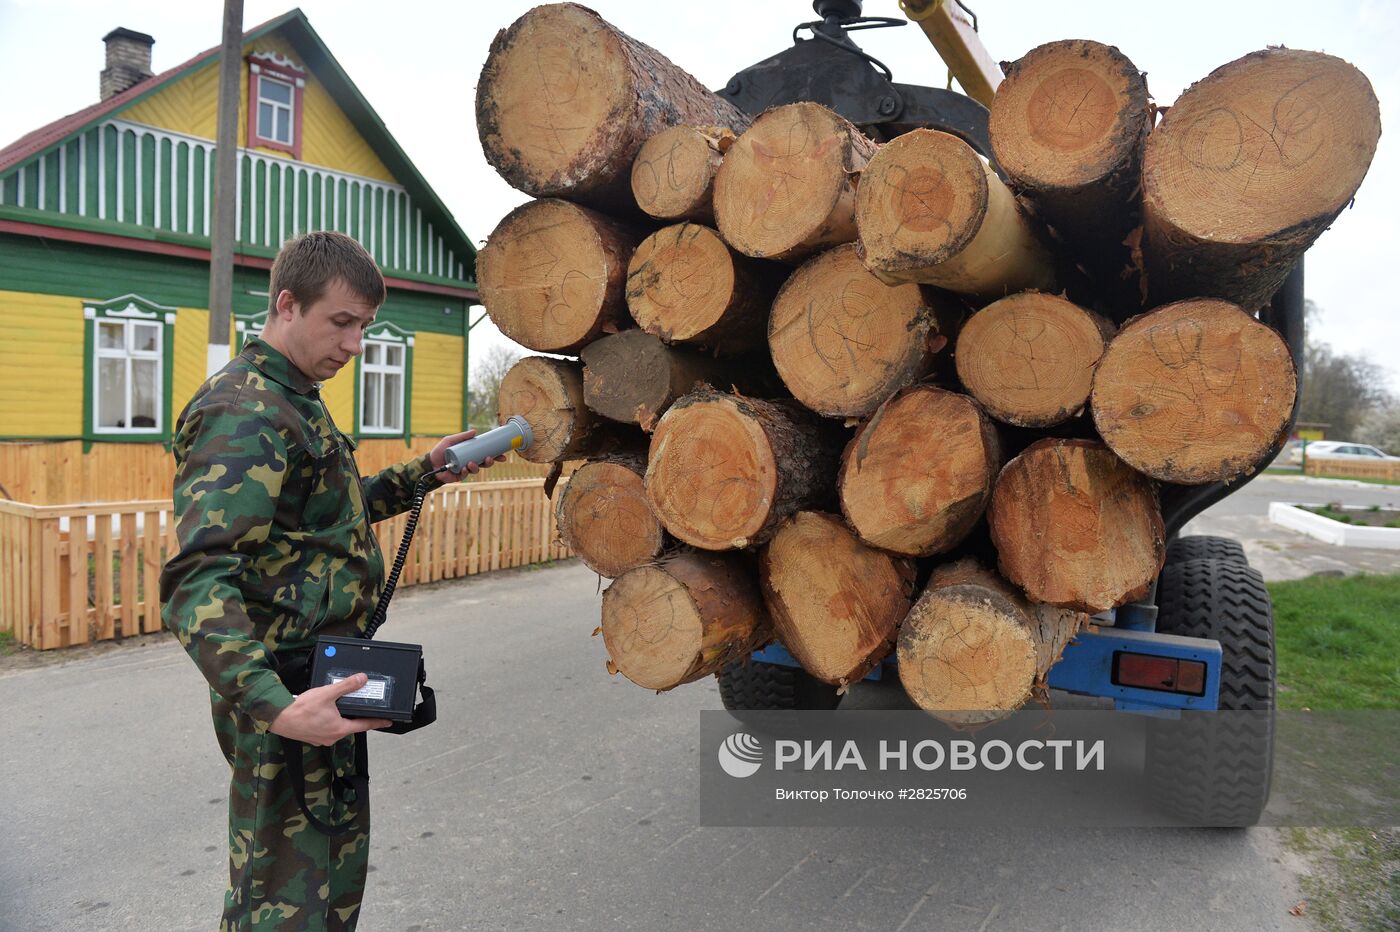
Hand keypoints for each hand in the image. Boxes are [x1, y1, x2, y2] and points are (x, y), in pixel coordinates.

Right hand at [267, 674, 392, 746]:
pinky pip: (327, 728)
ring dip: (341, 718)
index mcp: (340, 729)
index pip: (364, 725)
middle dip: (356, 716)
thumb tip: (361, 679)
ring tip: (340, 706)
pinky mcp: (313, 737)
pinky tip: (325, 712)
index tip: (388, 721)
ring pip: (338, 727)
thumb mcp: (327, 693)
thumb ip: (346, 686)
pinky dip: (330, 720)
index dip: (377, 722)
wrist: (278, 718)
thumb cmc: (301, 709)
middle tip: (363, 708)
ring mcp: (322, 739)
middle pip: (351, 726)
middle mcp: (333, 737)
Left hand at [429, 429, 503, 482]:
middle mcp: (470, 462)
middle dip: (490, 462)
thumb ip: (462, 436)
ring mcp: (465, 470)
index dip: (495, 455)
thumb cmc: (440, 451)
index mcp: (470, 454)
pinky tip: (465, 468)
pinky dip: (466, 471)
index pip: (485, 454)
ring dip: (477, 467)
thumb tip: (475, 431)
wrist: (430, 463)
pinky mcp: (459, 476)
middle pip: (484, 463)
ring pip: (476, 470)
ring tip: (471, 463)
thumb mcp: (450, 440)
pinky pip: (466, 475)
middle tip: (490, 458)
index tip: (502, 455)